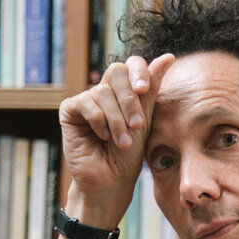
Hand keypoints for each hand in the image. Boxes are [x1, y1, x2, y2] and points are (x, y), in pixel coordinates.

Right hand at [58, 54, 175, 227]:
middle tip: (136, 125)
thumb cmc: (129, 156)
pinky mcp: (70, 111)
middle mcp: (104, 92)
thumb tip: (168, 57)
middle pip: (116, 72)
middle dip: (129, 99)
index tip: (143, 90)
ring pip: (102, 92)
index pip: (131, 64)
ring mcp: (86, 100)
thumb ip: (151, 90)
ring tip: (122, 143)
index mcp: (124, 91)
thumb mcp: (144, 120)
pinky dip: (98, 121)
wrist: (110, 181)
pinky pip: (85, 103)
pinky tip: (101, 137)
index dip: (138, 71)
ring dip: (116, 120)